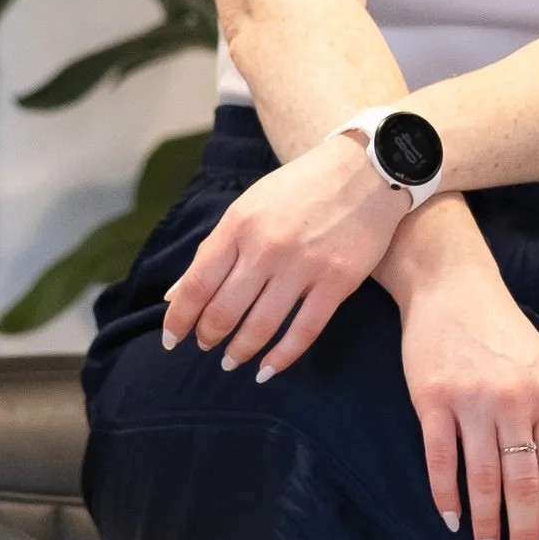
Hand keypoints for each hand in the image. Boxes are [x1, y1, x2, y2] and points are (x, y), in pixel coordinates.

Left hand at [161, 131, 407, 378]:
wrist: (367, 170)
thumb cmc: (301, 188)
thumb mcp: (248, 207)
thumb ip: (213, 250)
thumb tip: (175, 294)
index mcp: (239, 225)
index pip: (197, 283)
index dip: (180, 318)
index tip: (171, 339)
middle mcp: (266, 247)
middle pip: (224, 310)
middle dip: (208, 336)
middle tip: (206, 347)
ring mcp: (303, 266)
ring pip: (260, 326)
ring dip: (240, 351)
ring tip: (231, 360)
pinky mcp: (337, 282)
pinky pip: (303, 332)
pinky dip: (281, 357)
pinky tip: (267, 369)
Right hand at [386, 224, 538, 539]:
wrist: (450, 284)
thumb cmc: (499, 331)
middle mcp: (514, 401)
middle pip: (523, 481)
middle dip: (524, 533)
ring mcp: (471, 401)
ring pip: (483, 477)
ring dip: (487, 523)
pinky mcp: (431, 399)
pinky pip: (440, 458)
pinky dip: (446, 495)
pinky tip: (453, 520)